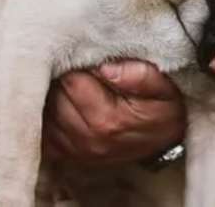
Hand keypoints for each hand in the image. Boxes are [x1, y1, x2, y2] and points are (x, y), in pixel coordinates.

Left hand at [42, 61, 184, 165]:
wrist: (168, 140)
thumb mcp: (163, 86)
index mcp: (107, 120)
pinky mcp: (70, 157)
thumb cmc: (164, 108)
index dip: (76, 64)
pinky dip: (50, 117)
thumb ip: (139, 75)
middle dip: (63, 79)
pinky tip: (65, 104)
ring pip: (46, 114)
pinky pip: (46, 133)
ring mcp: (77, 151)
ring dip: (55, 97)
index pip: (71, 82)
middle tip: (79, 68)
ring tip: (74, 84)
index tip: (86, 57)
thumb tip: (106, 67)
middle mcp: (87, 139)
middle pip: (54, 97)